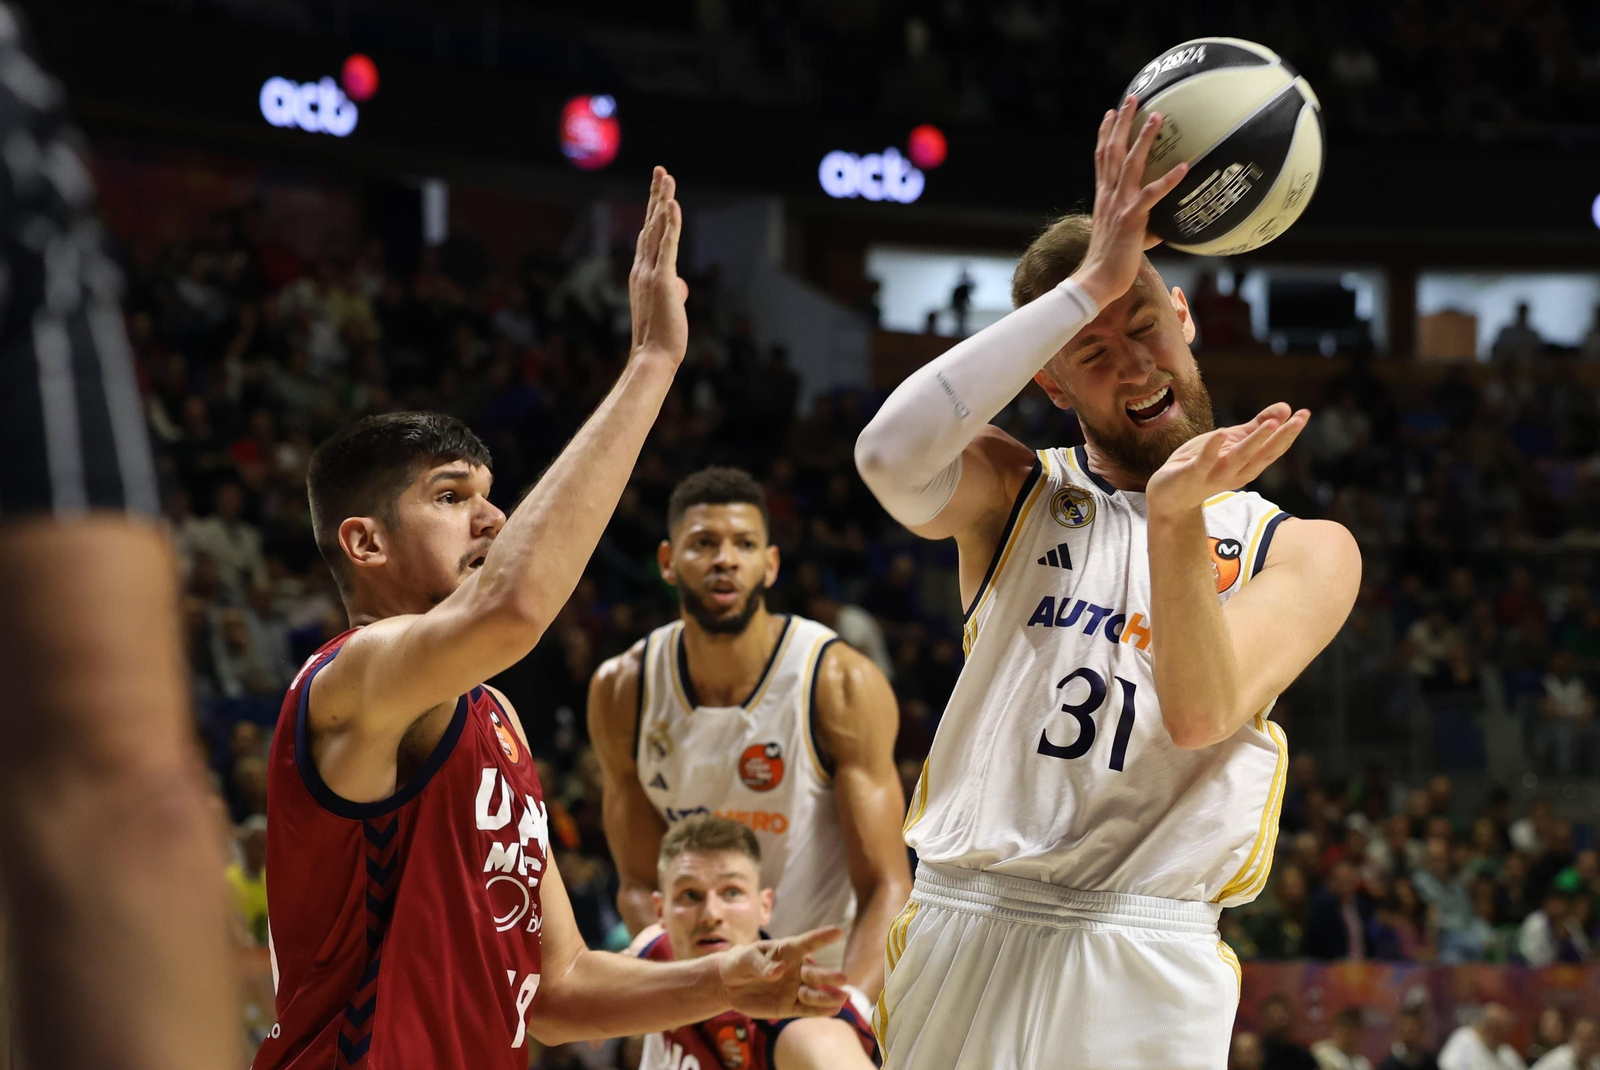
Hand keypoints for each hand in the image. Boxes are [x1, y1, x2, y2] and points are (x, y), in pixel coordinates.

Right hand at [629, 166, 688, 366]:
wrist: (653, 358)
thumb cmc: (662, 338)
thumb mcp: (668, 308)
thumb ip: (672, 291)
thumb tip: (679, 285)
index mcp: (642, 274)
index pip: (649, 236)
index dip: (654, 212)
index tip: (660, 192)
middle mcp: (641, 269)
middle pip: (650, 224)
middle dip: (656, 195)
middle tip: (661, 170)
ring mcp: (650, 273)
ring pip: (656, 229)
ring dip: (662, 201)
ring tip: (666, 177)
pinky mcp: (662, 280)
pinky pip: (667, 246)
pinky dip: (670, 224)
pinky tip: (672, 204)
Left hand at [717, 926, 847, 1019]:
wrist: (729, 985)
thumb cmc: (739, 962)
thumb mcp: (745, 959)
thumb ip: (761, 965)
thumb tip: (780, 970)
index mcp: (786, 951)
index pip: (805, 943)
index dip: (821, 937)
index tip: (838, 932)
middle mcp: (795, 969)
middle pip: (814, 973)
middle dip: (828, 976)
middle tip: (843, 978)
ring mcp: (794, 989)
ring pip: (813, 993)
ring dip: (828, 996)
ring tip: (843, 998)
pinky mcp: (789, 1006)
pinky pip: (806, 1009)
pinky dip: (820, 1011)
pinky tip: (834, 1010)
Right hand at [1072, 96, 1189, 309]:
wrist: (1097, 280)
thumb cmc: (1110, 263)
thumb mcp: (1125, 235)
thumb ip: (1141, 223)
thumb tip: (1163, 225)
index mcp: (1103, 197)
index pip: (1101, 158)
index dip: (1104, 133)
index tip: (1110, 113)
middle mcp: (1108, 195)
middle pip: (1111, 151)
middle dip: (1122, 123)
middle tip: (1132, 99)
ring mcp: (1119, 205)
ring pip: (1130, 163)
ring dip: (1143, 138)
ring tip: (1157, 117)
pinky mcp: (1132, 218)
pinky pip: (1153, 194)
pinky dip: (1169, 180)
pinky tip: (1185, 166)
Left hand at [1145, 403, 1309, 517]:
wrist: (1168, 494)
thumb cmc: (1202, 465)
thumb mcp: (1231, 441)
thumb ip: (1255, 427)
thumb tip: (1285, 407)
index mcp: (1246, 465)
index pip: (1272, 449)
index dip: (1289, 433)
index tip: (1305, 413)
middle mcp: (1235, 473)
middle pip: (1263, 455)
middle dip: (1281, 437)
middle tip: (1299, 418)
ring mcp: (1214, 475)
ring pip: (1239, 459)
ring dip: (1255, 442)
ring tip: (1271, 423)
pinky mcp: (1192, 474)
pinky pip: (1205, 462)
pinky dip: (1213, 449)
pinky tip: (1222, 433)